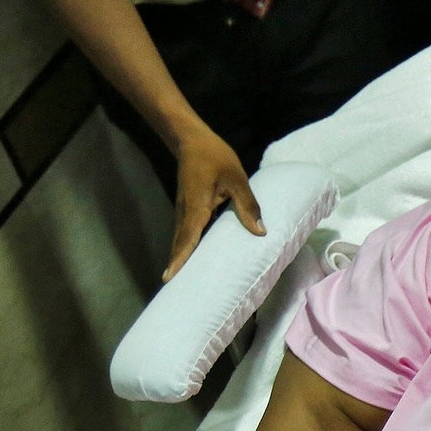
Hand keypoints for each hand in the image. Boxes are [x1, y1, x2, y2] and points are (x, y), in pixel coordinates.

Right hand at [165, 126, 264, 281]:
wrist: (193, 140)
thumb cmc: (215, 157)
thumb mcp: (237, 178)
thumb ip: (248, 205)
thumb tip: (260, 233)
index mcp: (196, 207)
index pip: (187, 238)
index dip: (180, 259)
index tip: (170, 278)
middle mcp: (186, 212)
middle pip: (181, 244)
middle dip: (178, 267)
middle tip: (174, 290)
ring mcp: (184, 211)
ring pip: (181, 240)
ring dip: (182, 259)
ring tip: (183, 283)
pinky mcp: (187, 209)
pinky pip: (186, 233)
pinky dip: (187, 248)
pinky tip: (193, 259)